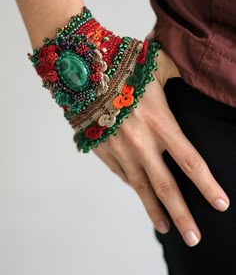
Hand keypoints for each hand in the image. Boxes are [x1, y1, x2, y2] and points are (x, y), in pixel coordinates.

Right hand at [93, 49, 229, 246]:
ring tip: (166, 228)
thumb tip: (193, 70)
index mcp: (160, 122)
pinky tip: (141, 194)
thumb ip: (178, 73)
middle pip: (166, 186)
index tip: (220, 204)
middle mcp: (141, 142)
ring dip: (154, 211)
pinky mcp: (103, 152)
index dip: (207, 185)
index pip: (190, 161)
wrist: (82, 73)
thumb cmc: (122, 67)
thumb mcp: (156, 67)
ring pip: (141, 188)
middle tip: (195, 238)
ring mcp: (120, 151)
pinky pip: (122, 175)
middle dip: (182, 215)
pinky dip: (134, 186)